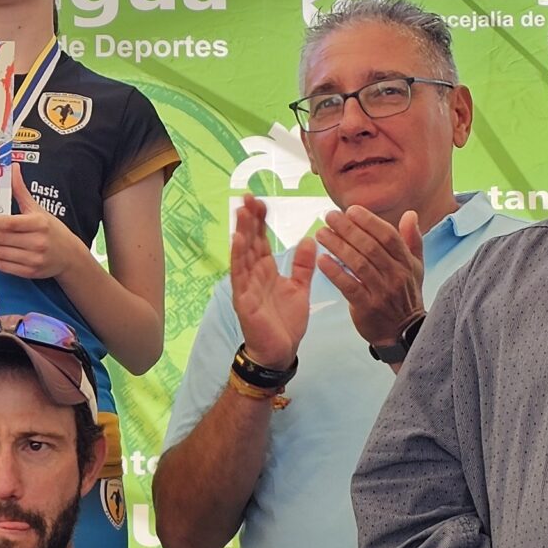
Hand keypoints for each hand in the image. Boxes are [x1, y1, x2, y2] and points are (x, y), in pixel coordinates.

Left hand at [0, 168, 87, 279]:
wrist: (69, 255)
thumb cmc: (51, 229)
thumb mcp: (37, 209)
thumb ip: (21, 191)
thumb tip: (13, 167)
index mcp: (37, 224)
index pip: (9, 222)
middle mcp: (36, 242)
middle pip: (0, 238)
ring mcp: (33, 259)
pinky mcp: (30, 272)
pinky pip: (3, 266)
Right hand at [229, 195, 316, 368]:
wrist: (280, 351)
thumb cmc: (285, 322)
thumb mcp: (299, 288)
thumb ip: (302, 265)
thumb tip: (309, 240)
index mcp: (266, 271)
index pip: (261, 240)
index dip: (260, 221)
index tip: (260, 200)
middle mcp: (253, 274)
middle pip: (250, 241)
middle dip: (249, 219)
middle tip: (248, 196)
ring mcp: (246, 285)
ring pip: (243, 253)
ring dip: (241, 231)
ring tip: (241, 210)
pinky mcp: (244, 299)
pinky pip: (240, 274)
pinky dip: (238, 256)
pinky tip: (238, 239)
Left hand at [315, 204, 425, 349]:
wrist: (402, 332)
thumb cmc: (405, 295)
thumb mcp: (415, 268)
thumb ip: (412, 240)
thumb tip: (410, 214)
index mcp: (406, 263)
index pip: (388, 236)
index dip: (369, 221)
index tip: (351, 210)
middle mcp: (396, 275)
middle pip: (370, 247)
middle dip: (348, 229)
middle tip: (329, 217)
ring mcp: (382, 292)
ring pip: (358, 264)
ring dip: (338, 246)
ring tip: (321, 234)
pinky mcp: (367, 307)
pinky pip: (349, 285)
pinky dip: (335, 272)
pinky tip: (321, 260)